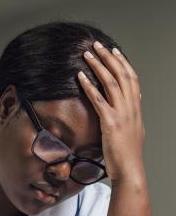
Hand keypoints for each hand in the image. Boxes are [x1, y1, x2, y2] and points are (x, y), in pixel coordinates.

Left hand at [77, 41, 145, 183]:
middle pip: (122, 75)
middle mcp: (131, 108)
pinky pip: (98, 100)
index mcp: (136, 109)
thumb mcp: (131, 132)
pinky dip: (89, 86)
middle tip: (97, 45)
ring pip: (111, 83)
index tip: (114, 51)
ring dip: (98, 66)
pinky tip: (80, 76)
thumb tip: (124, 111)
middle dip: (109, 58)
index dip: (123, 63)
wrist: (130, 170)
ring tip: (87, 54)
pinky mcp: (110, 123)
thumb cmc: (126, 155)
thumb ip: (127, 118)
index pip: (132, 79)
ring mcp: (122, 114)